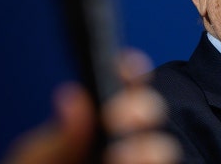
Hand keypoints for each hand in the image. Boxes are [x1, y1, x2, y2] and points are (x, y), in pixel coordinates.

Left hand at [2, 50, 180, 163]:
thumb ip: (55, 140)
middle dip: (143, 107)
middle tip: (121, 116)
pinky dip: (161, 163)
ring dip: (154, 149)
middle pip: (150, 114)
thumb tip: (73, 97)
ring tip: (125, 157)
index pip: (120, 90)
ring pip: (165, 151)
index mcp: (95, 129)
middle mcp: (125, 146)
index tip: (126, 66)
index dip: (129, 73)